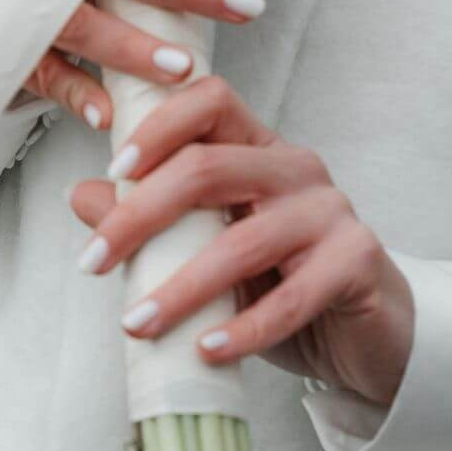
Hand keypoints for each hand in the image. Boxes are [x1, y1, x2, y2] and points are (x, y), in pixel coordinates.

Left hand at [67, 74, 415, 409]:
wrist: (368, 335)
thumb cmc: (283, 285)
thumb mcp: (209, 253)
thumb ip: (154, 224)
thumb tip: (83, 195)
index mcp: (260, 150)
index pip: (212, 101)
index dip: (160, 125)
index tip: (114, 166)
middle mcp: (297, 169)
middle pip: (210, 166)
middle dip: (141, 214)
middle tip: (94, 262)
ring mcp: (332, 213)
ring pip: (244, 240)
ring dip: (181, 286)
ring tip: (137, 323)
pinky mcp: (357, 262)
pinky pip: (291, 297)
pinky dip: (243, 328)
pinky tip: (206, 349)